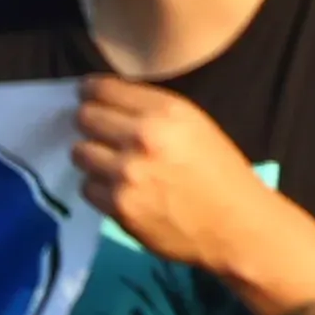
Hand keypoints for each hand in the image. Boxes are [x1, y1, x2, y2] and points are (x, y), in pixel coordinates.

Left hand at [69, 73, 285, 278]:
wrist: (234, 226)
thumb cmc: (220, 172)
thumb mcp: (194, 125)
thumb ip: (152, 111)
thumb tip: (109, 105)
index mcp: (165, 112)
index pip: (103, 88)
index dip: (91, 91)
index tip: (87, 96)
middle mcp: (141, 138)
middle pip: (85, 118)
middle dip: (89, 123)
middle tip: (98, 132)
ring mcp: (125, 174)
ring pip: (79, 153)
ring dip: (91, 156)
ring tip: (110, 164)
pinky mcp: (118, 206)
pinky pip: (87, 187)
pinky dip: (99, 187)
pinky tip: (119, 190)